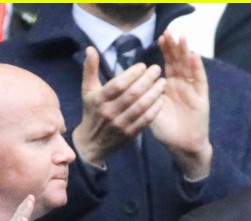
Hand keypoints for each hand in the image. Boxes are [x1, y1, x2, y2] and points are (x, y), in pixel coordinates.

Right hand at [71, 46, 164, 165]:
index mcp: (98, 99)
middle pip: (132, 94)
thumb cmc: (92, 110)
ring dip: (154, 93)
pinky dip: (155, 109)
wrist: (92, 142)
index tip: (143, 66)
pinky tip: (162, 99)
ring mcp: (120, 124)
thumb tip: (90, 48)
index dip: (132, 74)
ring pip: (141, 107)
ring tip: (163, 82)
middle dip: (147, 80)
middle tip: (157, 69)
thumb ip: (90, 69)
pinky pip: (145, 120)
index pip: (119, 84)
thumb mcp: (87, 89)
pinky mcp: (130, 134)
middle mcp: (109, 111)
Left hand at [150, 33, 211, 179]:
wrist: (182, 146)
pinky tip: (194, 56)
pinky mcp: (201, 98)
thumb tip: (130, 81)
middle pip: (179, 62)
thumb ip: (143, 95)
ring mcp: (192, 91)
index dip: (165, 52)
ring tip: (182, 38)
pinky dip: (197, 68)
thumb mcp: (149, 110)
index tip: (160, 38)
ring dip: (186, 53)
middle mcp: (182, 86)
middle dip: (175, 47)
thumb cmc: (165, 130)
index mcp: (169, 87)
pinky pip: (200, 81)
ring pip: (189, 68)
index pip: (168, 64)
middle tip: (170, 32)